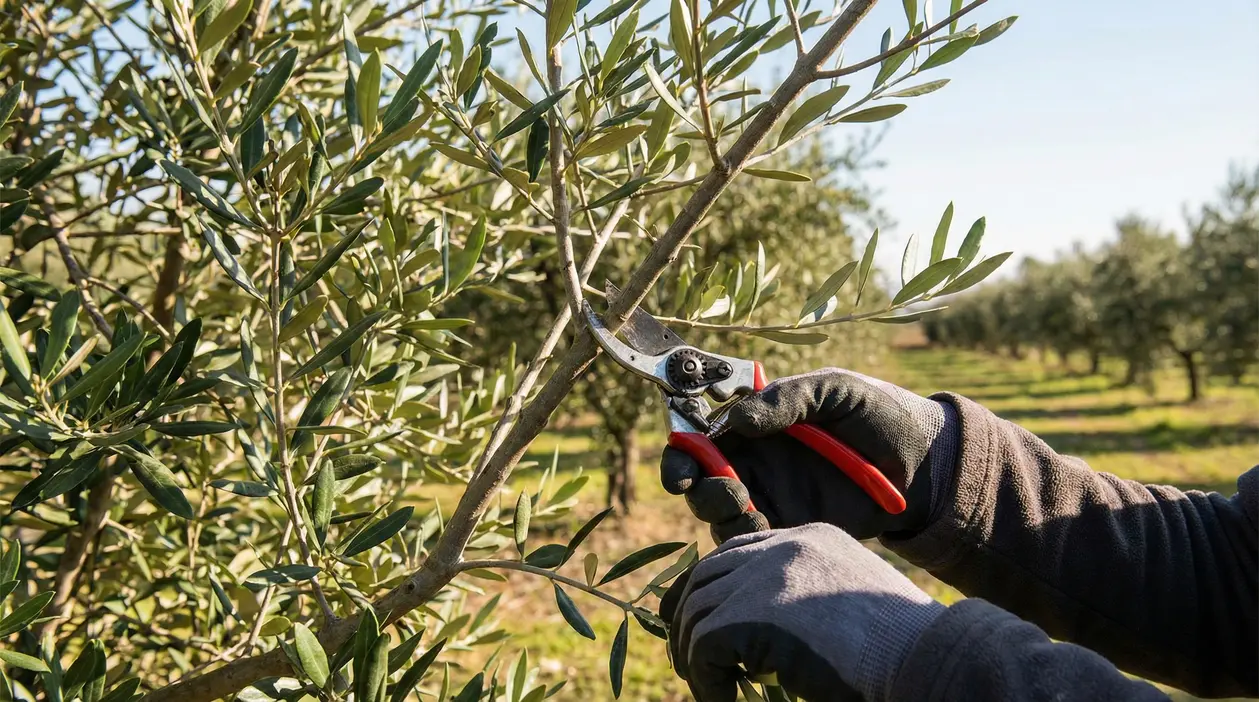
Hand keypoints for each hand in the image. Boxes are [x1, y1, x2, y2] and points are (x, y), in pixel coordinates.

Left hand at [659, 523, 943, 701]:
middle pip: (707, 574)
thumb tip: (755, 635)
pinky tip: (727, 700)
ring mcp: (765, 576)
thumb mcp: (847, 606)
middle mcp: (783, 546)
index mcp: (809, 538)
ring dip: (696, 656)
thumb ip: (803, 601)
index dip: (713, 589)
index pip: (737, 552)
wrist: (925, 658)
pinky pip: (702, 647)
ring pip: (696, 612)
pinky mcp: (751, 614)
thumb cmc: (902, 648)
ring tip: (713, 689)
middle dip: (688, 617)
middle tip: (692, 660)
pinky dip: (706, 680)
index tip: (702, 625)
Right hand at [660, 368, 956, 541]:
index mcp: (755, 425)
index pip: (701, 438)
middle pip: (701, 482)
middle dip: (698, 488)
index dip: (682, 453)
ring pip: (721, 516)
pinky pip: (755, 544)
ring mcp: (772, 499)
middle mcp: (755, 463)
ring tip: (751, 512)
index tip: (681, 469)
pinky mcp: (792, 531)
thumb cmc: (877, 413)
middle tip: (726, 490)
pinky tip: (768, 532)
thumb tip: (736, 419)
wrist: (925, 462)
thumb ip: (787, 399)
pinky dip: (751, 542)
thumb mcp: (833, 391)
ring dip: (723, 516)